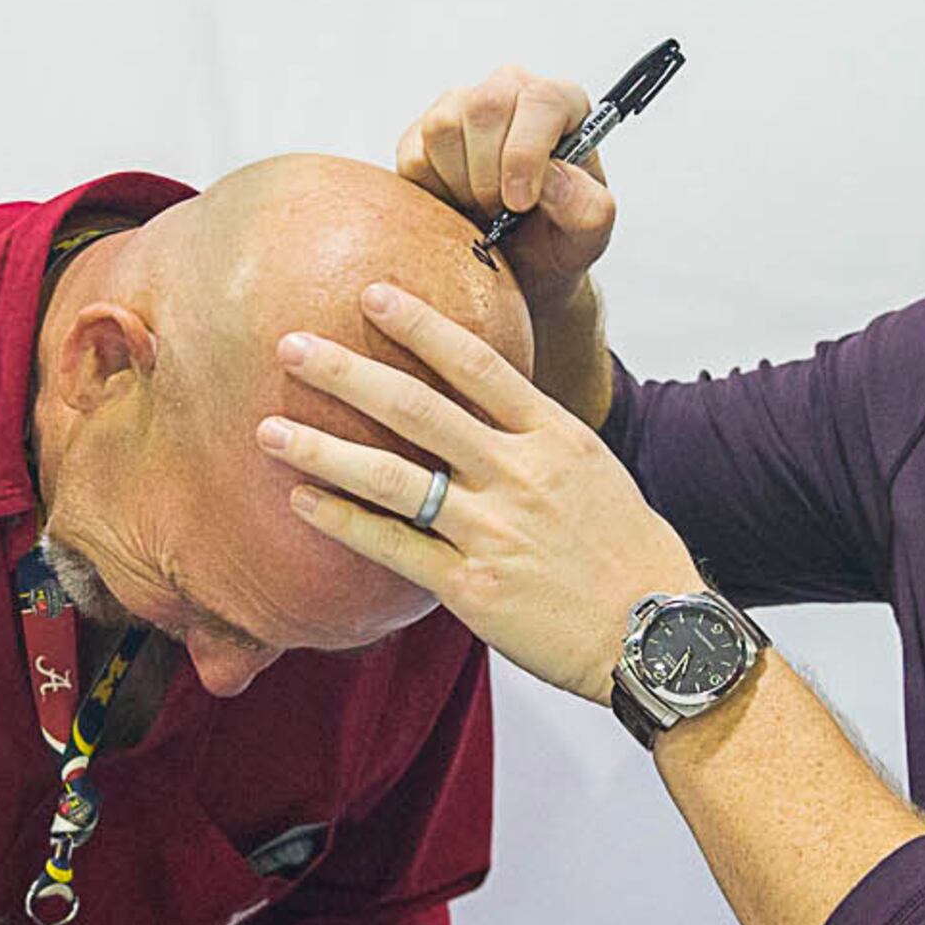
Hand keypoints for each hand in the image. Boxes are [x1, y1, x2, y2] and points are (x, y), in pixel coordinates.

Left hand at [264, 284, 706, 701]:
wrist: (658, 632)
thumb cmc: (626, 551)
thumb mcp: (591, 471)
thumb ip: (532, 435)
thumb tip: (481, 404)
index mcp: (553, 436)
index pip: (478, 364)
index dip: (420, 325)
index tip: (372, 292)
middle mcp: (520, 474)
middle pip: (419, 410)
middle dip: (348, 373)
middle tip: (291, 344)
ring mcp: (494, 531)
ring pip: (392, 479)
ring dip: (323, 449)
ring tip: (267, 430)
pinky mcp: (472, 587)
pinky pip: (393, 547)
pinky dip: (343, 522)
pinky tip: (301, 502)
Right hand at [395, 66, 619, 305]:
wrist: (519, 267)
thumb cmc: (556, 239)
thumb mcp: (589, 235)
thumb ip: (590, 208)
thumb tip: (554, 180)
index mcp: (560, 104)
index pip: (541, 100)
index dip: (526, 152)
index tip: (521, 201)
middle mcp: (509, 92)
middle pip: (485, 106)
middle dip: (489, 175)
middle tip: (502, 211)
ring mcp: (460, 108)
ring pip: (443, 128)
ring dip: (461, 184)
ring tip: (482, 207)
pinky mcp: (419, 136)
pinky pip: (414, 157)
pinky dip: (434, 193)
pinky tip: (457, 205)